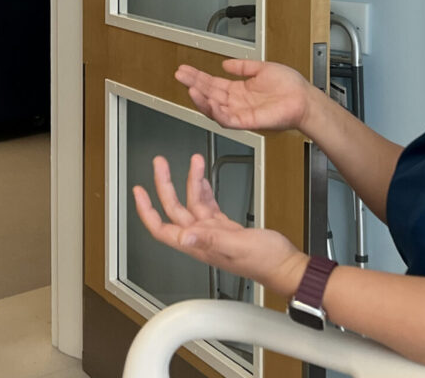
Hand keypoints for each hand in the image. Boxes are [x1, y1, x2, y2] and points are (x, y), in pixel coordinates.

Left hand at [133, 154, 308, 296]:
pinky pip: (208, 205)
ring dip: (190, 180)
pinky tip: (202, 176)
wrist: (285, 265)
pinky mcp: (226, 227)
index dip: (147, 211)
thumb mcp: (237, 245)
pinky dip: (204, 188)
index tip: (138, 191)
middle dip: (165, 184)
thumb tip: (183, 237)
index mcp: (199, 244)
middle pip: (174, 209)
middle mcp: (202, 238)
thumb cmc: (266, 261)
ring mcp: (213, 232)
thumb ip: (210, 239)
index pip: (162, 229)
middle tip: (160, 163)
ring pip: (193, 203)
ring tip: (193, 160)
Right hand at [175, 60, 314, 132]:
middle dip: (194, 84)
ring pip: (215, 108)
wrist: (305, 99)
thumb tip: (226, 63)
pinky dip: (218, 113)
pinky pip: (229, 120)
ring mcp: (242, 112)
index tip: (185, 70)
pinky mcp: (249, 121)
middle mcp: (238, 102)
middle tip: (180, 75)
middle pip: (210, 94)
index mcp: (240, 90)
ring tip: (190, 89)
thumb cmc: (290, 87)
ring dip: (202, 100)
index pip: (213, 83)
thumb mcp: (262, 68)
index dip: (198, 77)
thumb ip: (243, 66)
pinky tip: (209, 103)